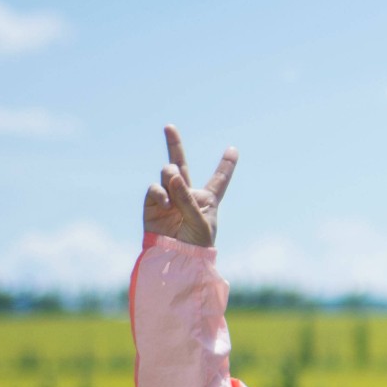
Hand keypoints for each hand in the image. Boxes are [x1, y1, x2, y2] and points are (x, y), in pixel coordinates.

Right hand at [142, 125, 236, 247]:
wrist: (176, 260)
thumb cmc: (195, 243)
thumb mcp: (199, 220)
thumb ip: (187, 197)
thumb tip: (171, 174)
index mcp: (208, 199)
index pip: (219, 179)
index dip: (226, 165)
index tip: (233, 149)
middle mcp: (187, 194)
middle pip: (181, 165)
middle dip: (174, 144)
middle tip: (169, 127)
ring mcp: (168, 198)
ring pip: (167, 173)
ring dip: (171, 176)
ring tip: (173, 185)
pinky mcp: (152, 204)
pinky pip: (155, 188)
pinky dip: (160, 193)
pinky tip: (166, 203)